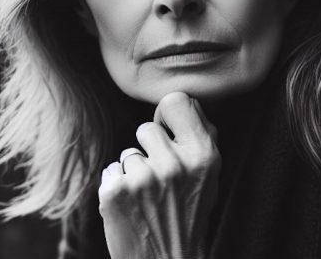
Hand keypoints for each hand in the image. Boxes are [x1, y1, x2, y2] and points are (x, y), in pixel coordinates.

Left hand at [99, 92, 220, 258]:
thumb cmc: (188, 220)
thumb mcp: (209, 179)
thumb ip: (200, 139)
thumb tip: (186, 100)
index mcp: (203, 156)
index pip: (176, 101)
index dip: (167, 114)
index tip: (167, 129)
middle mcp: (174, 164)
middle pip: (146, 128)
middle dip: (150, 149)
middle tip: (160, 180)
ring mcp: (142, 178)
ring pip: (127, 153)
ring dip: (133, 172)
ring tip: (147, 199)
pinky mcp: (115, 192)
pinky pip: (111, 170)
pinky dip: (117, 187)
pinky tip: (131, 207)